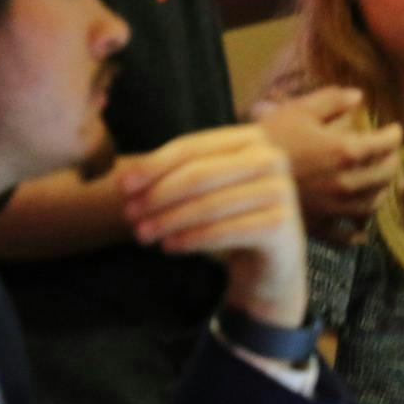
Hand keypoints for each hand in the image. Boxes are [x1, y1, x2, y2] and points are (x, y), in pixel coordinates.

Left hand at [118, 126, 305, 327]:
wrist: (272, 265)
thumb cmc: (232, 219)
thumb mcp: (204, 191)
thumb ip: (171, 176)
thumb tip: (122, 170)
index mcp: (250, 138)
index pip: (192, 147)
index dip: (154, 165)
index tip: (122, 186)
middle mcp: (271, 158)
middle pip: (199, 174)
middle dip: (158, 195)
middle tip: (129, 214)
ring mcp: (281, 190)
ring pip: (209, 204)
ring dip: (169, 220)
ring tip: (142, 235)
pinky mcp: (282, 224)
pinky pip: (226, 230)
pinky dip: (192, 239)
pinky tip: (169, 247)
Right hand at [252, 87, 402, 232]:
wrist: (239, 176)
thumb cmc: (269, 137)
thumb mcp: (299, 109)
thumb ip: (333, 100)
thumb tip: (359, 97)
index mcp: (344, 151)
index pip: (384, 144)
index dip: (394, 135)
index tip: (395, 130)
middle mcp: (345, 183)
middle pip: (384, 176)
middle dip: (392, 162)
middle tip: (391, 155)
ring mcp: (333, 208)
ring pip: (371, 205)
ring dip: (380, 192)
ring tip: (378, 184)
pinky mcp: (318, 227)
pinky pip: (347, 235)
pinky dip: (358, 231)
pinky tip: (359, 227)